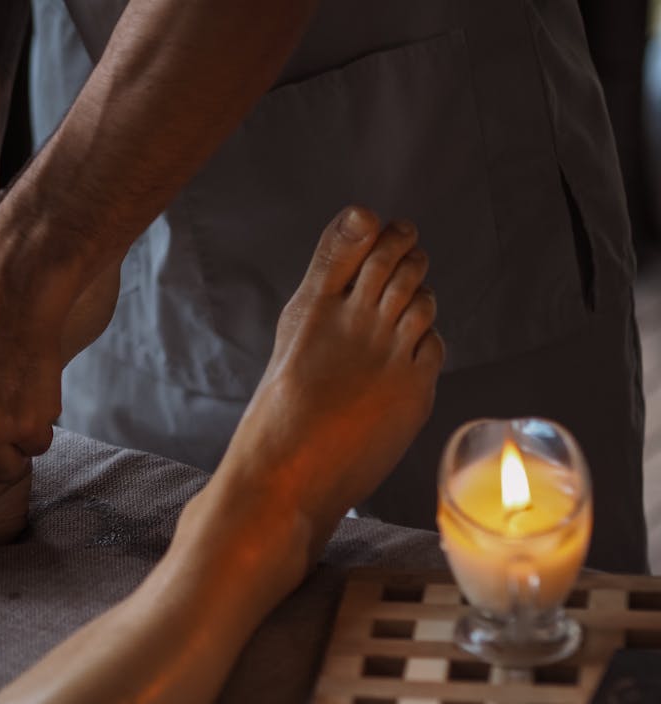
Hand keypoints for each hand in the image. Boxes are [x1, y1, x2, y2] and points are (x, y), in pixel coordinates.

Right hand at [215, 207, 443, 580]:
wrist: (287, 475)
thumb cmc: (278, 415)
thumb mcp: (291, 346)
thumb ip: (324, 303)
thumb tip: (359, 269)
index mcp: (311, 308)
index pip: (346, 243)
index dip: (366, 225)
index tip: (374, 221)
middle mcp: (352, 321)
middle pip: (393, 260)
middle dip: (403, 245)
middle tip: (406, 238)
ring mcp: (388, 352)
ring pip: (421, 295)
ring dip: (418, 286)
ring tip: (410, 288)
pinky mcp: (414, 384)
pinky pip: (434, 341)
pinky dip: (425, 337)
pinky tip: (408, 347)